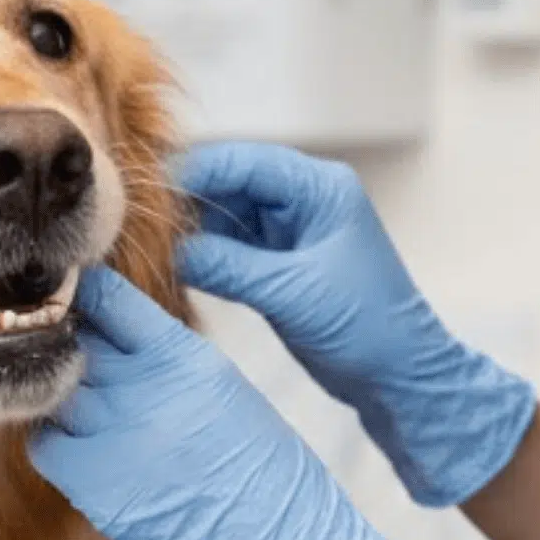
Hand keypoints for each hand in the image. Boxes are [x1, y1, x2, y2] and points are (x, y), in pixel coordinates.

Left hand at [29, 268, 458, 539]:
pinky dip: (55, 444)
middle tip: (70, 363)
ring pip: (55, 392)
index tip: (76, 304)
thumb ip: (173, 367)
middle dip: (69, 347)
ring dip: (60, 396)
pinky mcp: (96, 488)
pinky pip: (47, 447)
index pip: (110, 301)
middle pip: (75, 343)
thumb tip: (127, 353)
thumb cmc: (271, 476)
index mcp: (186, 358)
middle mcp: (145, 389)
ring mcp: (116, 437)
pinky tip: (78, 453)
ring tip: (80, 411)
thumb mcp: (230, 393)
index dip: (87, 300)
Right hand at [178, 141, 536, 506]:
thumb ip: (227, 264)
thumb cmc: (364, 328)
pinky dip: (208, 256)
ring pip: (229, 215)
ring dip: (195, 231)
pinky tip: (177, 269)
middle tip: (140, 227)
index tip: (146, 197)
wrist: (400, 377)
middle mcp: (306, 199)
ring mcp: (294, 231)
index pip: (244, 162)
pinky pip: (235, 246)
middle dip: (189, 204)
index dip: (193, 176)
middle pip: (232, 182)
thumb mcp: (290, 293)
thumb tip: (169, 249)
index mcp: (321, 189)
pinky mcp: (283, 263)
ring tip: (153, 250)